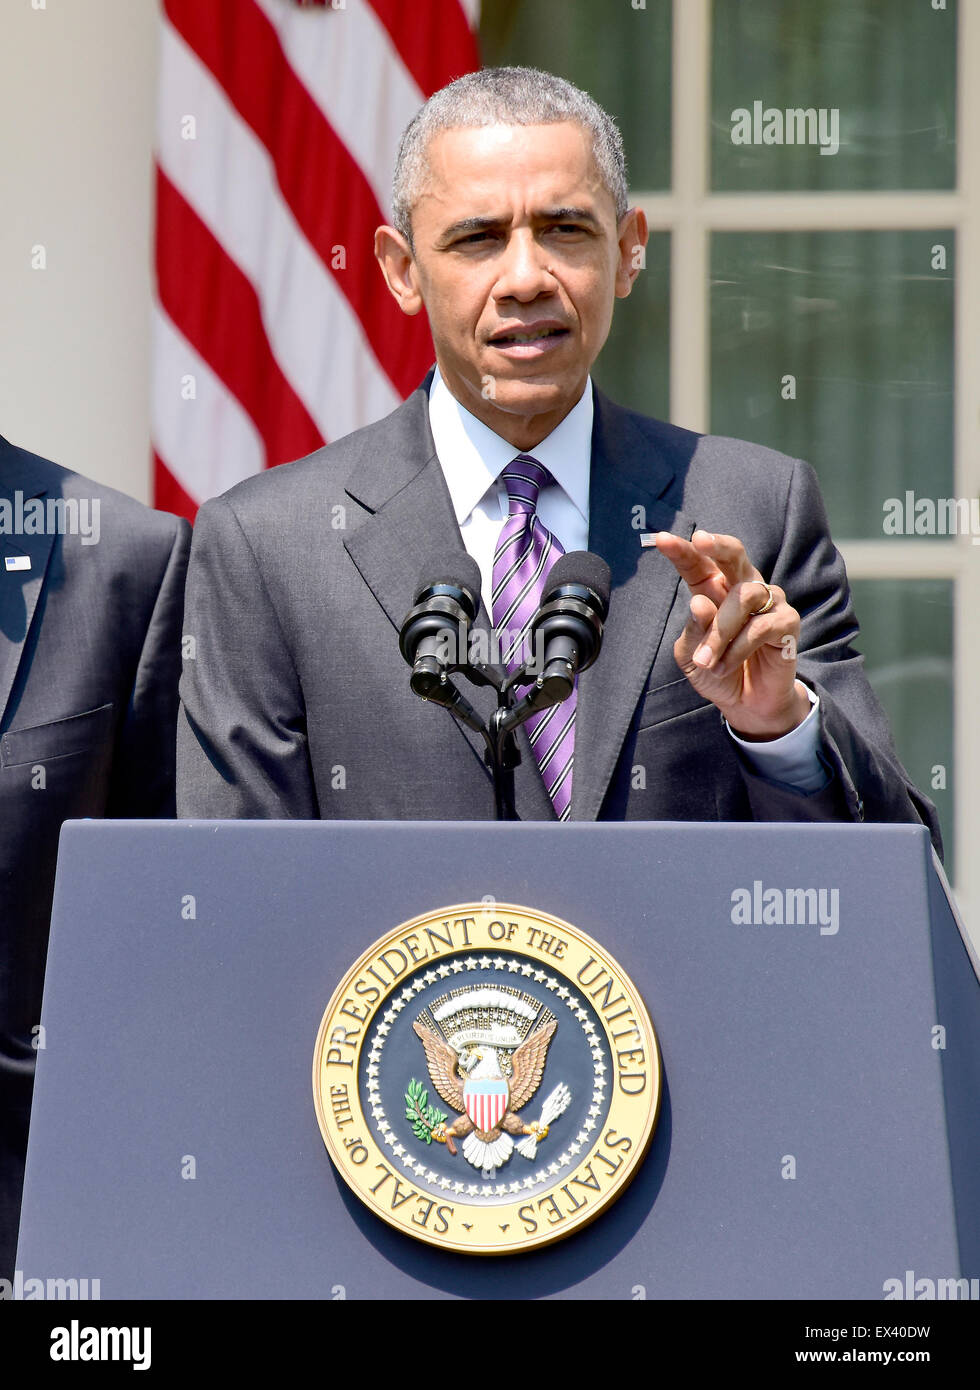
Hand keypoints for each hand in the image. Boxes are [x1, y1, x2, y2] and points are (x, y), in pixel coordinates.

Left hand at [653, 529, 811, 739]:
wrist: (745, 702)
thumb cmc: (716, 669)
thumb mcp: (691, 654)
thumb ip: (693, 629)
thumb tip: (699, 603)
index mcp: (713, 589)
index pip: (698, 564)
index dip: (682, 550)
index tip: (661, 540)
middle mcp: (743, 587)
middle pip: (734, 555)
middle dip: (717, 545)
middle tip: (700, 540)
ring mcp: (769, 602)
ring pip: (743, 597)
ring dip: (720, 632)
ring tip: (706, 661)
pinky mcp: (787, 622)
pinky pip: (761, 627)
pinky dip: (738, 649)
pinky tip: (725, 666)